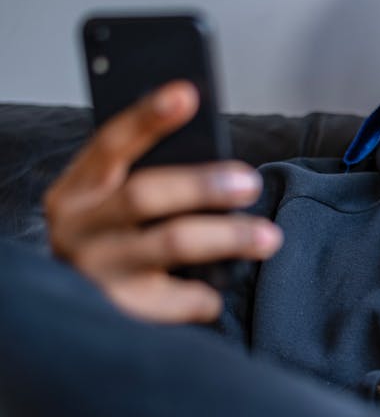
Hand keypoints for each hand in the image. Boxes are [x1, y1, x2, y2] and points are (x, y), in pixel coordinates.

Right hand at [45, 81, 282, 322]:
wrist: (75, 323)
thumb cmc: (109, 249)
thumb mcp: (109, 210)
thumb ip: (141, 182)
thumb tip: (214, 164)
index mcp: (75, 193)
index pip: (110, 143)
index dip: (148, 117)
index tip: (186, 93)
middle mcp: (77, 230)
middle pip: (145, 194)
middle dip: (203, 184)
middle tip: (249, 183)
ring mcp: (97, 273)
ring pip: (171, 244)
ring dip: (228, 236)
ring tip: (268, 237)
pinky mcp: (121, 313)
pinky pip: (179, 299)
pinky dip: (206, 295)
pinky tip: (216, 292)